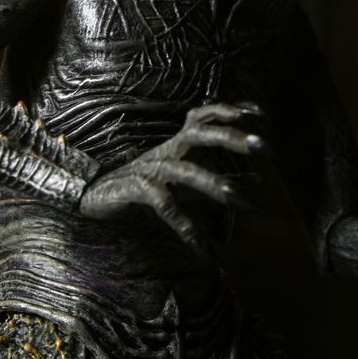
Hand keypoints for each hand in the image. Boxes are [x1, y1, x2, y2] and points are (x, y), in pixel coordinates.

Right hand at [77, 102, 263, 251]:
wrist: (93, 196)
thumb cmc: (147, 186)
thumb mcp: (187, 182)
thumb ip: (221, 178)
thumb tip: (259, 179)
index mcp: (178, 144)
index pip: (204, 116)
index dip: (230, 110)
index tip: (261, 114)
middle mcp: (166, 150)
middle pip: (199, 131)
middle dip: (232, 137)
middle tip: (263, 146)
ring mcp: (151, 169)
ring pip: (186, 170)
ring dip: (216, 184)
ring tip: (244, 200)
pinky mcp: (136, 190)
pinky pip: (166, 206)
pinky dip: (187, 227)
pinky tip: (204, 248)